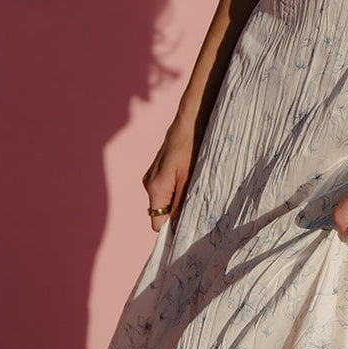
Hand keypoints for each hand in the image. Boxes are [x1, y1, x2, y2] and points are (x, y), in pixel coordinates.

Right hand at [142, 115, 197, 231]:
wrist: (191, 119)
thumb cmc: (192, 147)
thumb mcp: (191, 179)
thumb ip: (182, 204)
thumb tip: (177, 228)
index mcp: (155, 188)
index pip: (157, 223)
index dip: (172, 228)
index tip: (189, 228)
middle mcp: (149, 183)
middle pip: (160, 212)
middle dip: (177, 213)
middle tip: (198, 207)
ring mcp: (152, 176)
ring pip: (164, 200)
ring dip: (179, 200)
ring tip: (196, 189)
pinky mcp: (158, 169)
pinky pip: (166, 188)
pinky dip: (177, 189)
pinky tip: (191, 179)